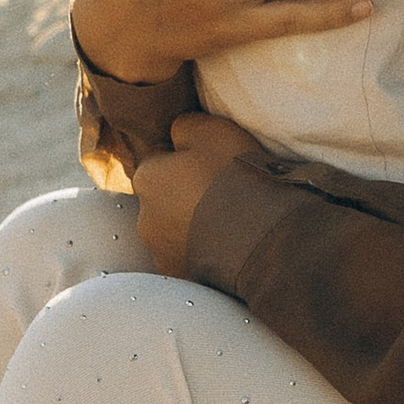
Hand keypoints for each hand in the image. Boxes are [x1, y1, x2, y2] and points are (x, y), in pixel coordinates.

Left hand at [132, 112, 262, 277]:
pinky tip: (226, 247)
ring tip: (226, 223)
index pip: (158, 160)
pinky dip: (202, 253)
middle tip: (219, 193)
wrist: (260, 236)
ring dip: (191, 226)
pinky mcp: (181, 277)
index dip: (183, 159)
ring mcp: (161, 252)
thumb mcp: (211, 130)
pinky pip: (189, 259)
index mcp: (147, 177)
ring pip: (174, 231)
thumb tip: (176, 135)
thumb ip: (183, 126)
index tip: (208, 163)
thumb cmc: (234, 176)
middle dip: (183, 195)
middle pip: (163, 199)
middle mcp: (144, 217)